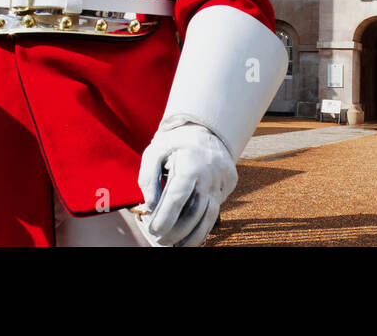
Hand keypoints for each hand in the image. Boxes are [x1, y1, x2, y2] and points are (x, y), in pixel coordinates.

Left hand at [136, 122, 236, 246]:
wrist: (206, 129)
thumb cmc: (175, 142)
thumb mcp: (155, 151)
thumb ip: (147, 178)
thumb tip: (149, 206)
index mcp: (191, 162)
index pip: (178, 196)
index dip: (165, 217)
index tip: (153, 229)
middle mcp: (210, 173)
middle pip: (195, 211)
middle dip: (176, 231)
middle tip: (160, 240)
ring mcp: (223, 181)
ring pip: (210, 216)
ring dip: (192, 236)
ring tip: (175, 245)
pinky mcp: (228, 186)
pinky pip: (216, 211)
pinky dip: (203, 227)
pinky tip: (190, 237)